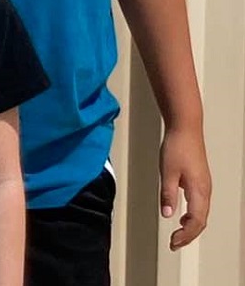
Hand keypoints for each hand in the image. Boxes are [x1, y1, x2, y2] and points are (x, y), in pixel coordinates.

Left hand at [159, 125, 210, 249]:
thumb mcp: (167, 171)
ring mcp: (204, 186)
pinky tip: (181, 217)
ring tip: (178, 235)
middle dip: (188, 235)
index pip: (196, 221)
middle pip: (201, 221)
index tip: (173, 242)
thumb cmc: (176, 147)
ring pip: (201, 213)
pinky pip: (199, 205)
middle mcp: (205, 191)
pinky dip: (192, 215)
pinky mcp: (200, 181)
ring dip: (191, 226)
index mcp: (199, 191)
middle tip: (174, 244)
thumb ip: (168, 194)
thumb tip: (167, 215)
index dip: (186, 235)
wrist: (185, 129)